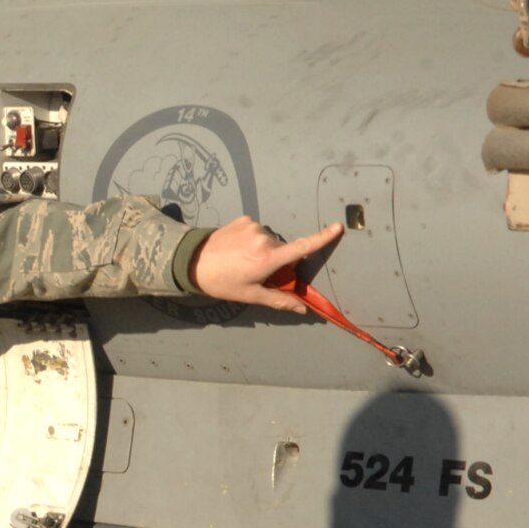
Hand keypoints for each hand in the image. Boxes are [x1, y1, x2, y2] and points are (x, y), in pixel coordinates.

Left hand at [188, 216, 343, 311]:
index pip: (302, 248)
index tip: (338, 227)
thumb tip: (303, 309)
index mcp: (268, 258)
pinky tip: (236, 248)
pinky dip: (251, 239)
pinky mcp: (244, 219)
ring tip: (241, 260)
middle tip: (255, 271)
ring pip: (269, 240)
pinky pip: (256, 230)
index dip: (322, 238)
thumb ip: (279, 300)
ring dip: (262, 249)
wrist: (191, 261)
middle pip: (283, 249)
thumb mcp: (250, 295)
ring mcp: (254, 226)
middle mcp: (264, 238)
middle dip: (277, 260)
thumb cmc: (222, 282)